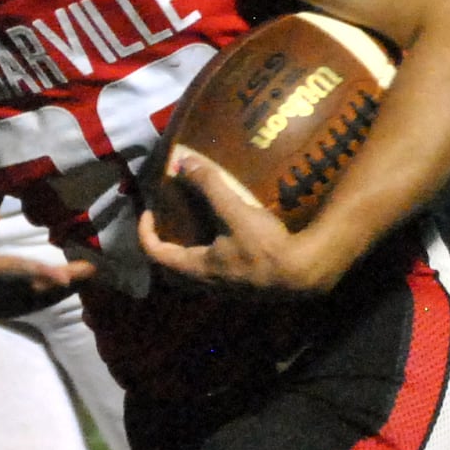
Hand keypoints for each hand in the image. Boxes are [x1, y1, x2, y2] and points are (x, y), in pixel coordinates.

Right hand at [0, 203, 96, 319]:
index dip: (36, 273)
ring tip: (91, 276)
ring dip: (62, 292)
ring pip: (32, 303)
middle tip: (93, 270)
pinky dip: (52, 297)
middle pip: (27, 292)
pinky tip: (73, 285)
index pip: (6, 272)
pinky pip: (30, 307)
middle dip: (61, 284)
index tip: (63, 275)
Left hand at [137, 153, 339, 298]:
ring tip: (193, 229)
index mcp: (197, 268)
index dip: (145, 232)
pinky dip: (208, 257)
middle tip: (166, 226)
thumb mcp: (235, 210)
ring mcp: (226, 289)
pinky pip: (214, 274)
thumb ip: (209, 185)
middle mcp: (207, 283)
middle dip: (163, 248)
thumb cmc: (266, 246)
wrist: (304, 273)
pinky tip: (224, 240)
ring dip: (186, 254)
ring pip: (193, 276)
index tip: (147, 212)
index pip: (156, 253)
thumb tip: (183, 161)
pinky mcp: (243, 287)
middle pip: (171, 271)